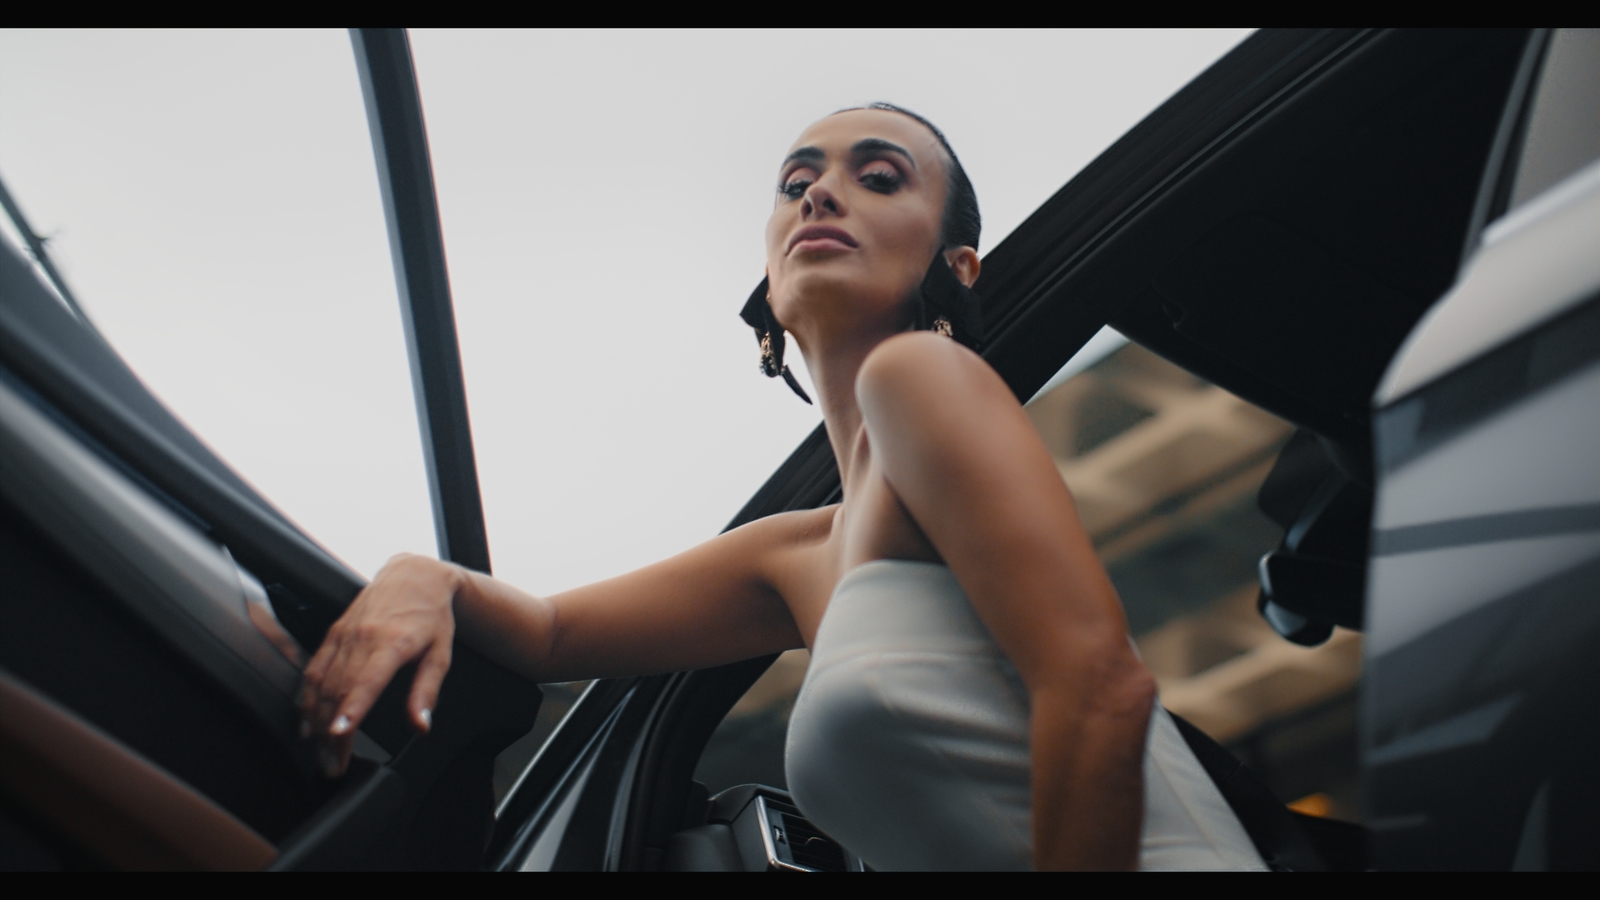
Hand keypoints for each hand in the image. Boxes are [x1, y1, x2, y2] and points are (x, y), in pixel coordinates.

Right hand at [300, 553, 462, 776]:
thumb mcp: (441, 654)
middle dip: (332, 734)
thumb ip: (427, 691)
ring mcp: (344, 635)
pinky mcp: (333, 633)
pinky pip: (314, 669)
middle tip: (332, 767)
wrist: (415, 576)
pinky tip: (307, 721)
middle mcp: (362, 638)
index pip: (366, 681)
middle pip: (339, 692)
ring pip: (322, 684)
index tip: (339, 735)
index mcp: (392, 644)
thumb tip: (421, 725)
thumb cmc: (432, 616)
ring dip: (316, 722)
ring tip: (319, 753)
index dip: (351, 710)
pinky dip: (306, 698)